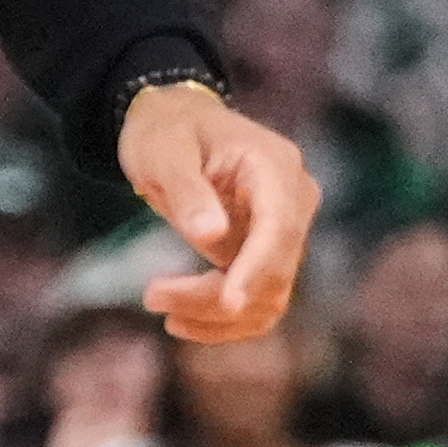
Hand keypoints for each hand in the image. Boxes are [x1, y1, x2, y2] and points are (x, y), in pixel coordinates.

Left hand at [120, 84, 317, 343]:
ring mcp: (286, 231)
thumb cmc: (168, 132)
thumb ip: (188, 191)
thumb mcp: (164, 153)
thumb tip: (212, 235)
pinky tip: (183, 320)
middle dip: (218, 296)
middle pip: (275, 270)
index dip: (257, 268)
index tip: (227, 303)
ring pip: (269, 296)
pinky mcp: (269, 255)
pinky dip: (226, 321)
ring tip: (160, 305)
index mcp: (277, 167)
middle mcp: (295, 200)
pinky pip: (259, 302)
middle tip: (152, 296)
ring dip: (218, 316)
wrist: (177, 125)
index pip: (280, 227)